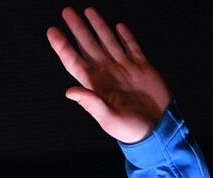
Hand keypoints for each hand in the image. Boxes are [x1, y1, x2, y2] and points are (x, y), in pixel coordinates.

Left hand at [47, 7, 169, 144]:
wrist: (159, 129)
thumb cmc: (132, 130)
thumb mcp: (109, 120)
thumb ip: (91, 104)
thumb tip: (69, 91)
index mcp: (96, 86)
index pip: (74, 62)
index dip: (62, 47)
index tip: (52, 31)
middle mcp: (108, 74)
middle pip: (88, 46)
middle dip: (77, 28)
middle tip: (67, 11)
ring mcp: (125, 69)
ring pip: (108, 42)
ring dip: (98, 26)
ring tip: (89, 11)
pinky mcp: (143, 68)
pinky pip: (132, 47)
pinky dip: (126, 36)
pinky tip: (118, 26)